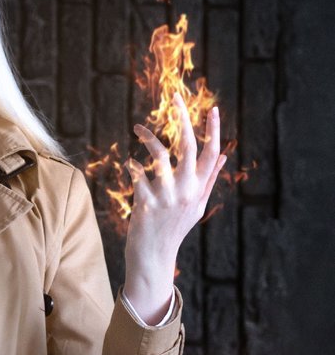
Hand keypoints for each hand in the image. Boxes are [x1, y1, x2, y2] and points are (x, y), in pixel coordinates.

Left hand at [123, 93, 226, 323]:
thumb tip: (224, 153)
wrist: (153, 257)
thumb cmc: (174, 228)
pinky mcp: (147, 204)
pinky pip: (138, 175)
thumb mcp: (197, 205)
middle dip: (182, 118)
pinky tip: (129, 163)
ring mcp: (167, 197)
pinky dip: (132, 165)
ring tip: (137, 128)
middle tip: (174, 97)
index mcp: (199, 188)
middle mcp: (186, 190)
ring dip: (148, 137)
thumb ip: (209, 178)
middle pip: (187, 145)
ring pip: (161, 155)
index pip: (211, 152)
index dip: (213, 129)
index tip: (212, 107)